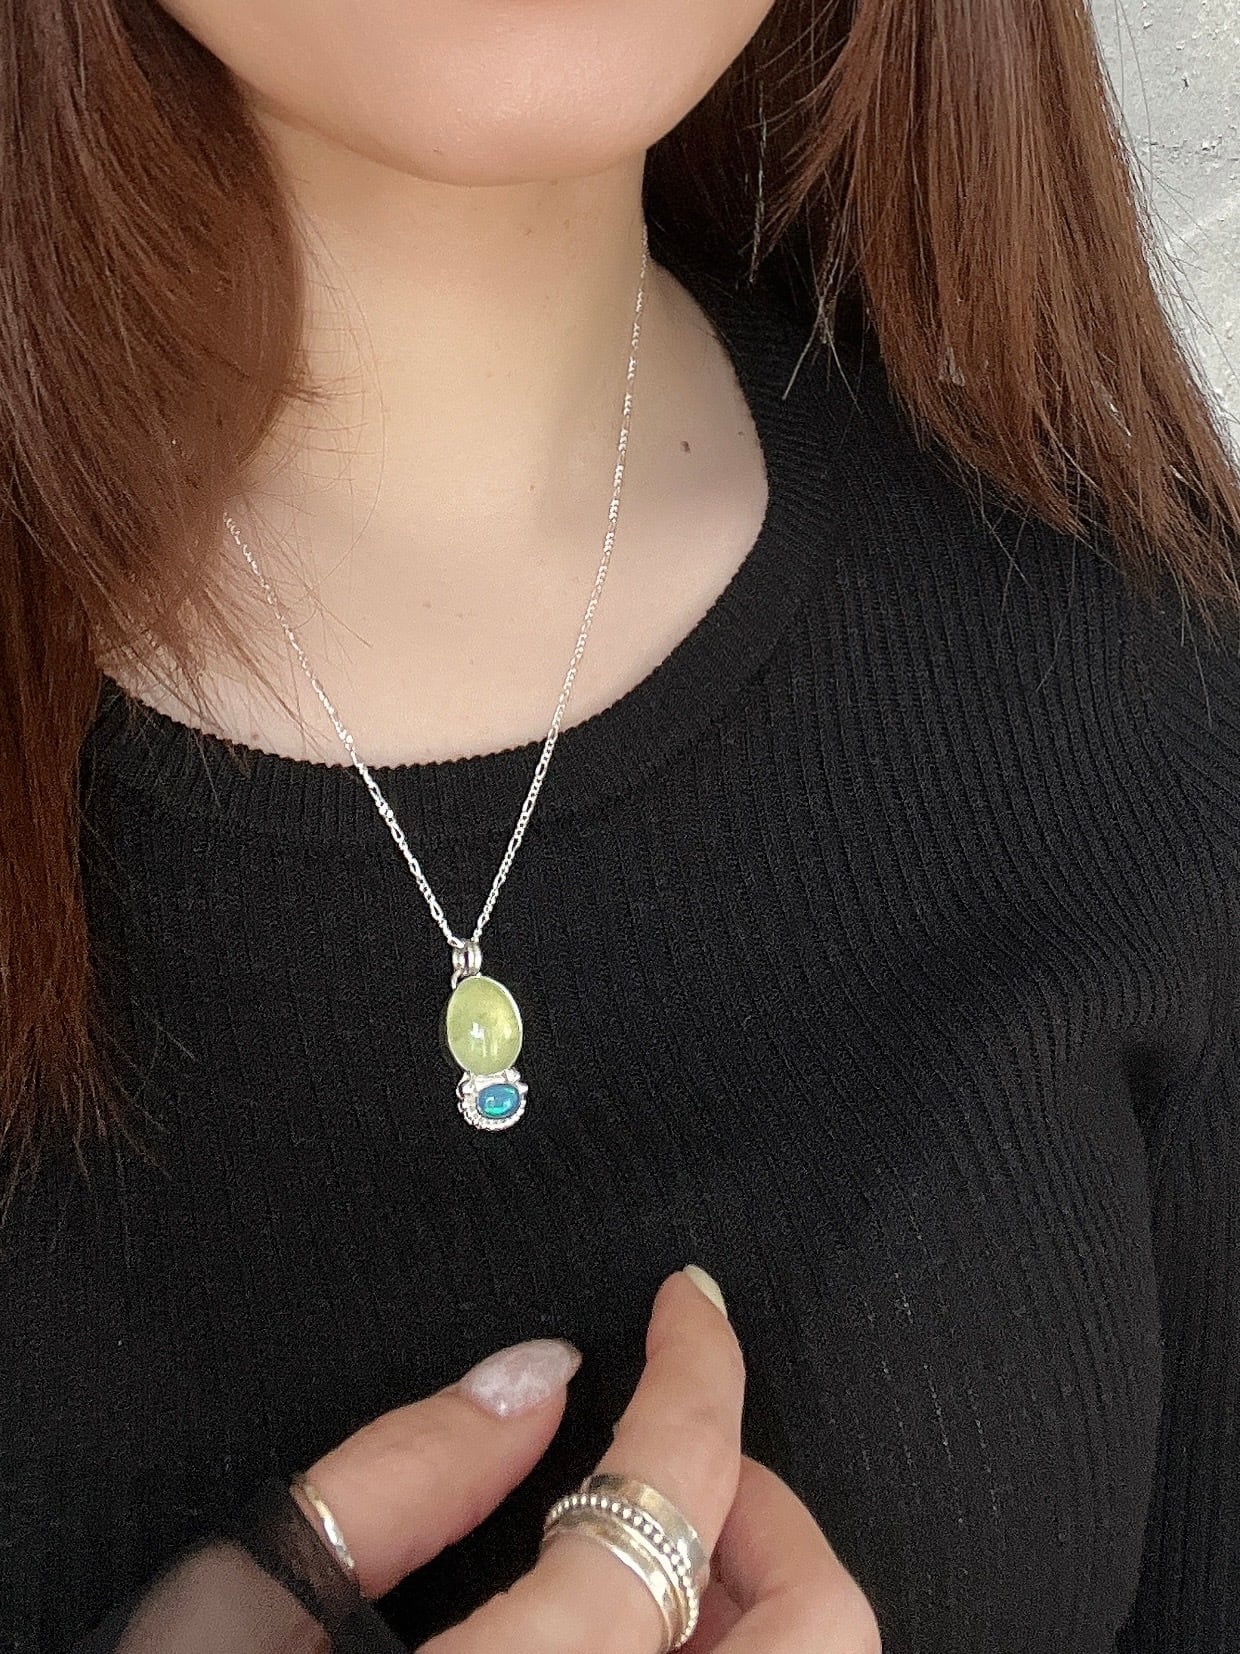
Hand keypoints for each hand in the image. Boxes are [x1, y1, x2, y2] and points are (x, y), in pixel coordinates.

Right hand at [306, 1268, 880, 1651]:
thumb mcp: (237, 1617)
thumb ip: (399, 1480)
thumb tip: (532, 1386)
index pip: (673, 1499)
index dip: (699, 1372)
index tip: (690, 1306)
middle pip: (818, 1628)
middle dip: (767, 1508)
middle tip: (678, 1455)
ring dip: (753, 1603)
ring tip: (648, 1563)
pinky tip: (633, 1653)